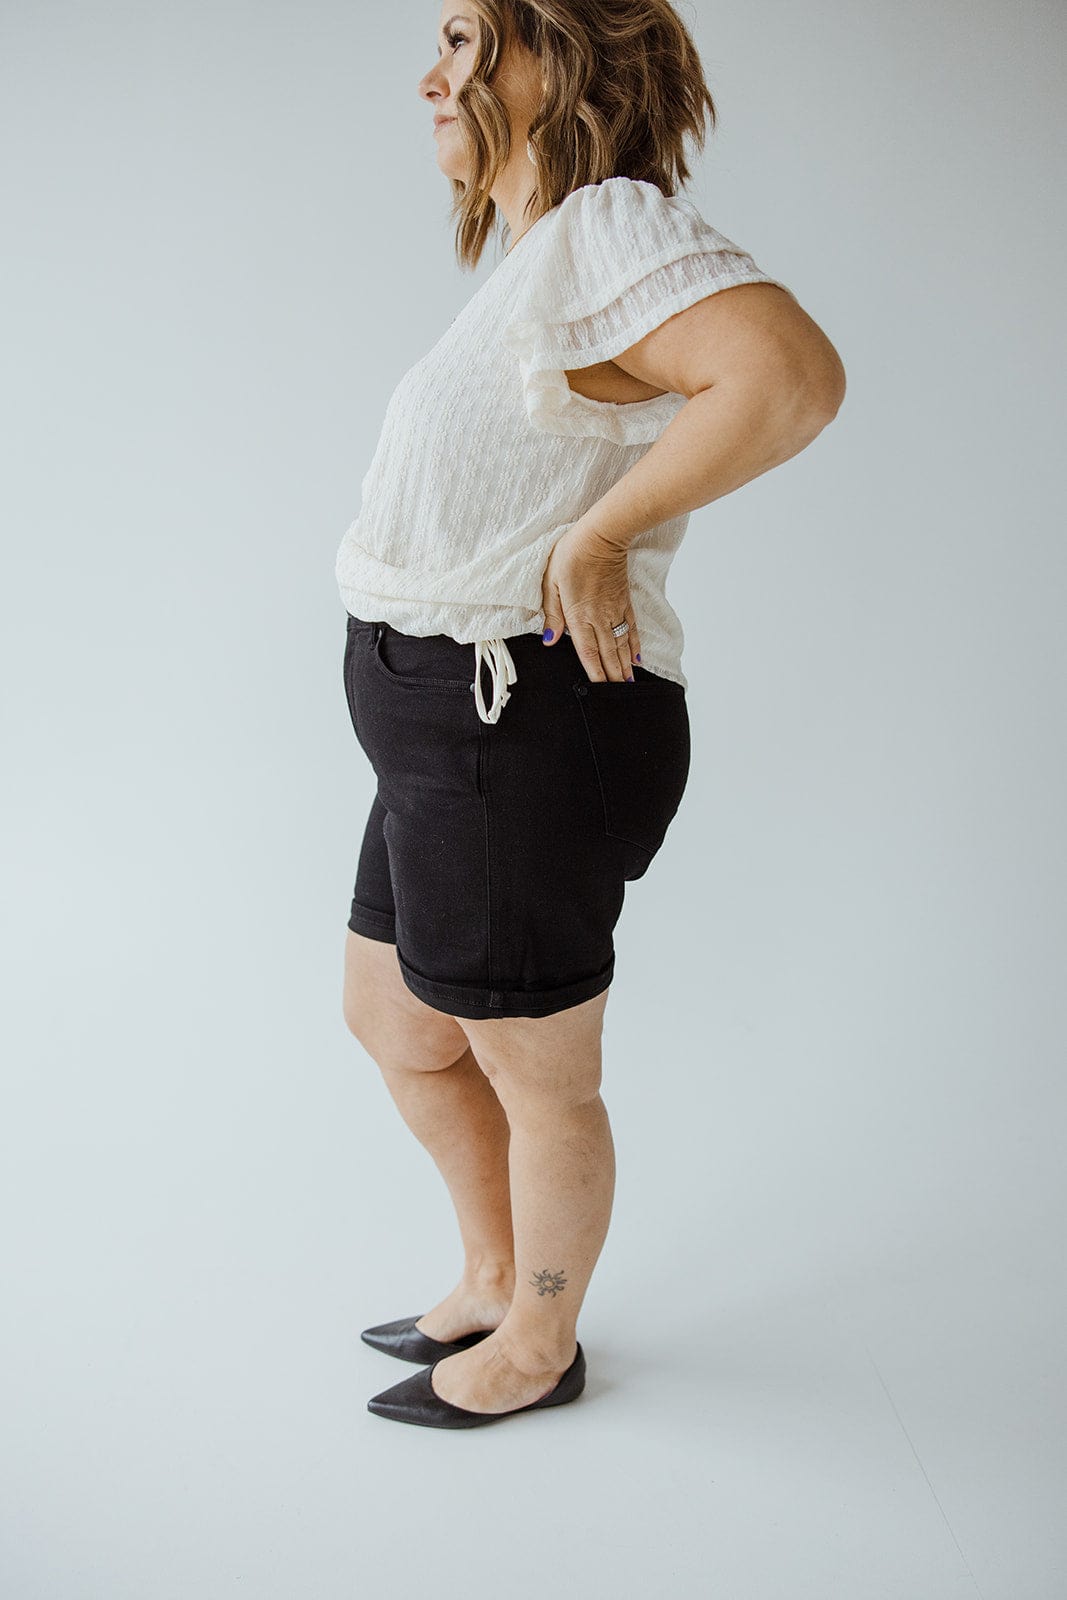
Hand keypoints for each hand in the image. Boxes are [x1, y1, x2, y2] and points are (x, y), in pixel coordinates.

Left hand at [540, 523, 641, 681]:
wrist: (602, 535)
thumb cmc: (572, 554)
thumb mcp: (551, 582)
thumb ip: (552, 614)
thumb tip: (550, 641)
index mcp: (579, 616)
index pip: (587, 652)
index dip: (595, 673)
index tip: (599, 689)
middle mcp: (600, 617)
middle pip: (608, 653)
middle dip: (613, 676)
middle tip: (618, 695)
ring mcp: (615, 610)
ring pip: (622, 644)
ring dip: (625, 666)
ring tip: (629, 683)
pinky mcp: (625, 600)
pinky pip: (632, 628)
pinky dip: (635, 645)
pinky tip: (637, 657)